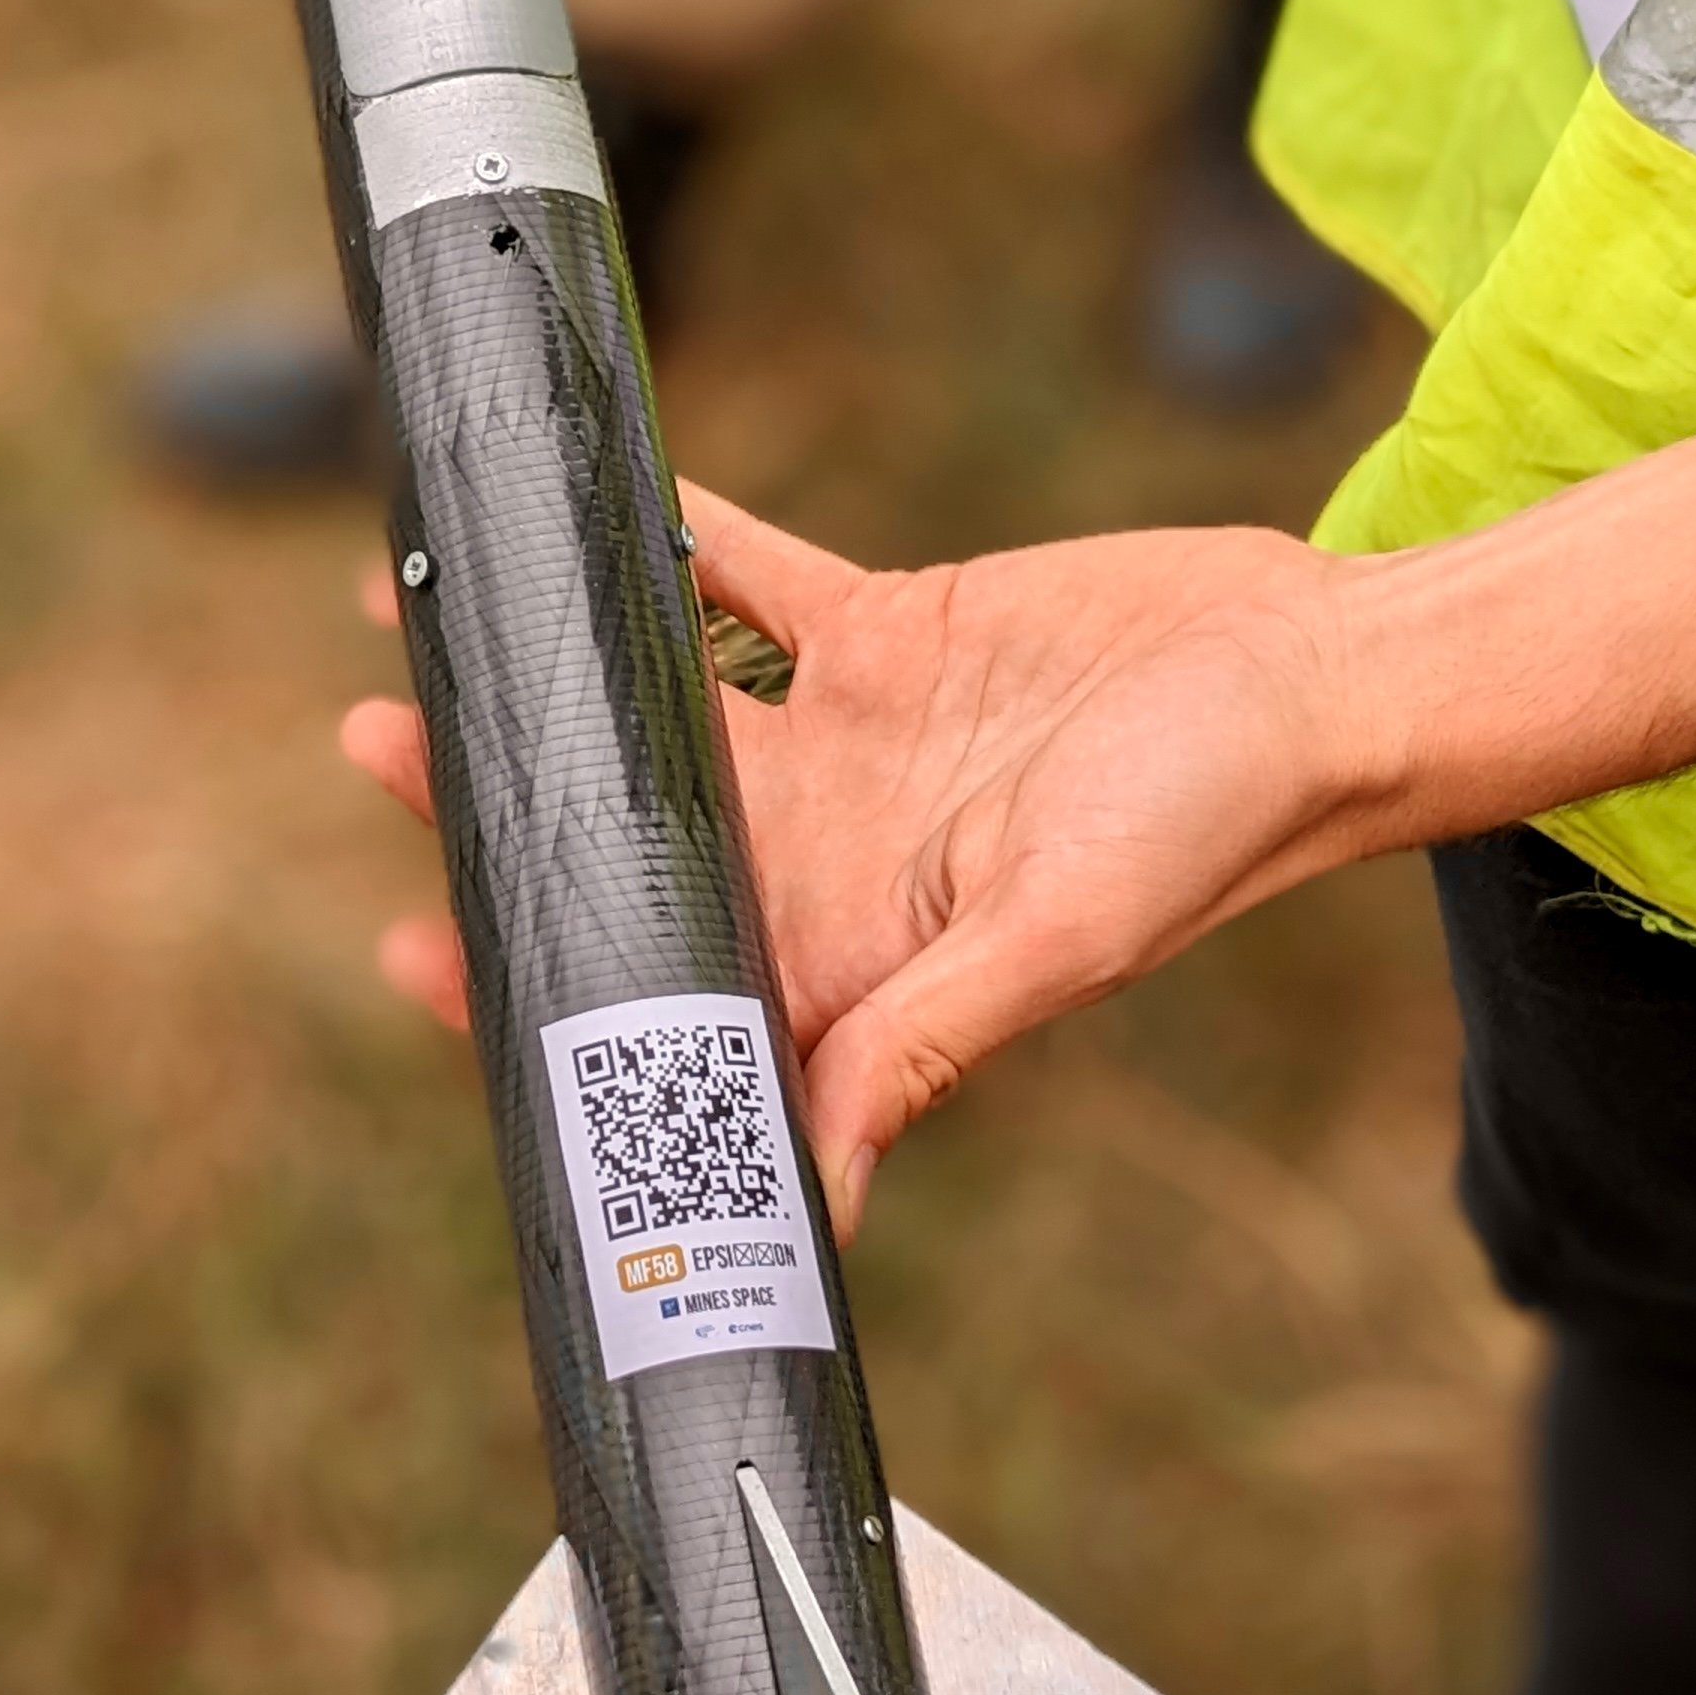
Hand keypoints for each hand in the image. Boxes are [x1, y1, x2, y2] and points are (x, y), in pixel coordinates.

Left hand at [344, 485, 1371, 1238]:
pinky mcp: (889, 630)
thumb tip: (822, 1200)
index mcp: (859, 954)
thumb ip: (924, 1043)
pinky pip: (749, 577)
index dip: (539, 979)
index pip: (664, 988)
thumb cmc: (1216, 824)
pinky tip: (584, 494)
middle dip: (498, 803)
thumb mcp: (1062, 935)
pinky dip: (674, 536)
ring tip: (422, 614)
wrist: (1318, 671)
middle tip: (376, 744)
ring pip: (658, 704)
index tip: (418, 946)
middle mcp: (834, 856)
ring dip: (551, 666)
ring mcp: (854, 740)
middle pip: (628, 839)